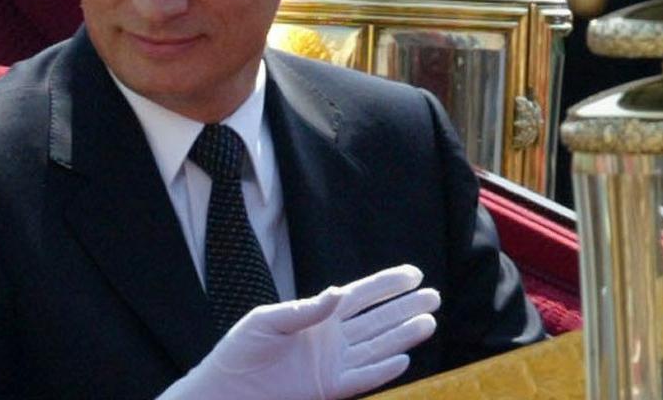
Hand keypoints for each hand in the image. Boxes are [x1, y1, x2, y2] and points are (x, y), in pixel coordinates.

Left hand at [157, 264, 439, 399]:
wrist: (228, 388)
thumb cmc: (242, 350)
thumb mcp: (267, 321)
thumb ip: (304, 310)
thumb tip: (338, 293)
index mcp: (317, 316)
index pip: (360, 297)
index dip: (386, 285)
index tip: (413, 274)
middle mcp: (332, 339)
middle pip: (377, 320)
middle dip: (405, 308)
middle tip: (434, 296)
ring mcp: (333, 364)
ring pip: (377, 347)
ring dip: (403, 336)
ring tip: (429, 322)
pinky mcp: (329, 388)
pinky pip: (362, 378)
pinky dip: (383, 370)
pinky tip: (404, 358)